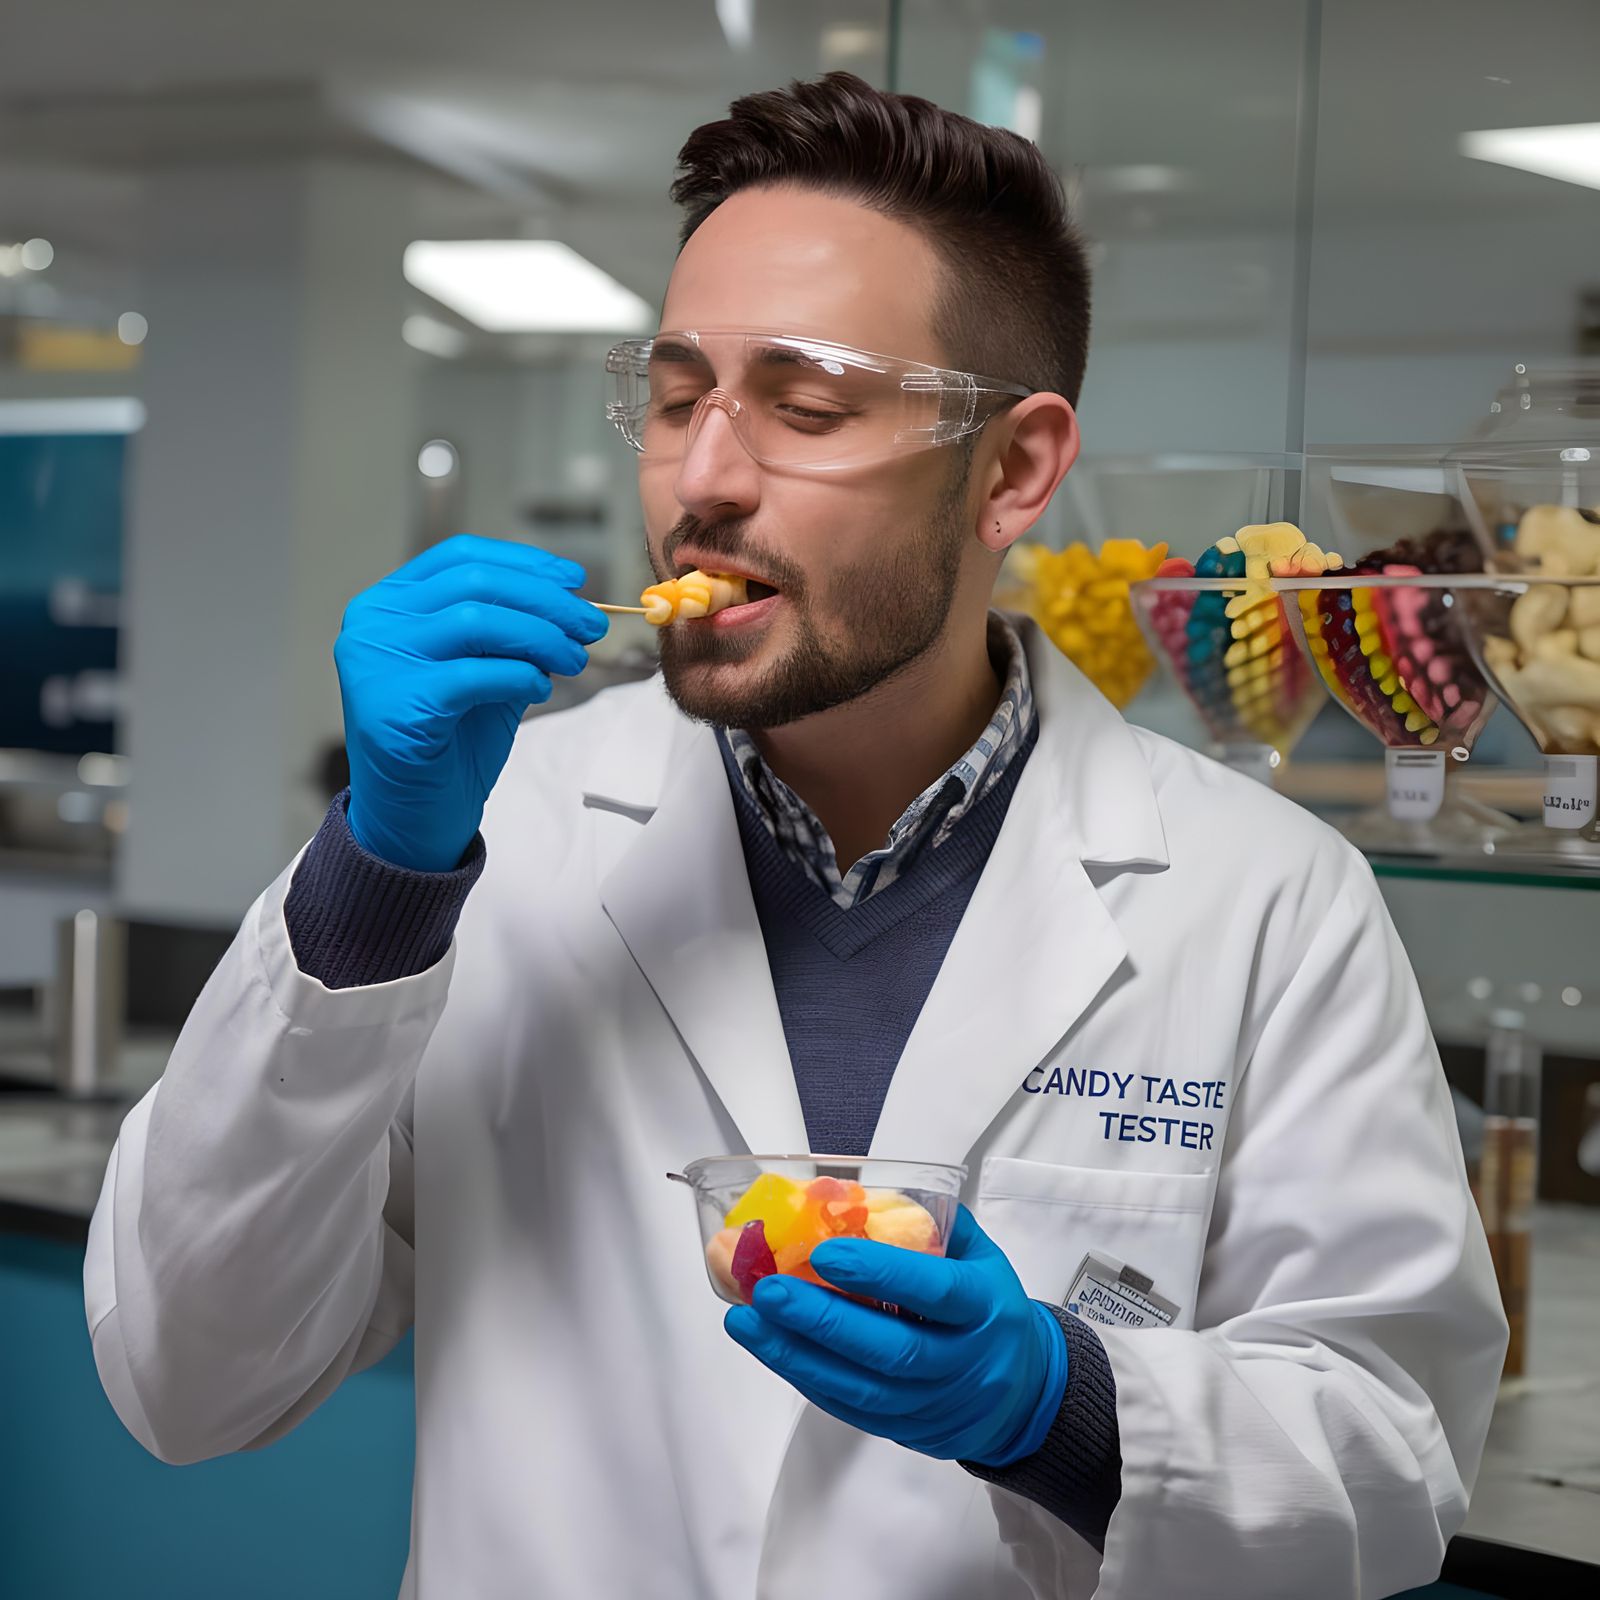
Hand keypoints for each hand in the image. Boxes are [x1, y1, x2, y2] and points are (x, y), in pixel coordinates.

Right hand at [334, 534, 607, 870]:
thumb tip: (571, 601)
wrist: (413, 816)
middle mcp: (373, 623)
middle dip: (546, 601)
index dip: (523, 563)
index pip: (460, 557)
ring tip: (574, 659)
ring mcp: (377, 661)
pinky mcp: (396, 704)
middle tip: (591, 625)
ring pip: (477, 621)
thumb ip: (510, 632)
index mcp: (388, 603)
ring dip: (541, 637)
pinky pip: (475, 674)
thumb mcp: (483, 670)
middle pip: (475, 584)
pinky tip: (540, 689)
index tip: (573, 579)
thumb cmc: (449, 741)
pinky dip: (520, 676)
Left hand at [725, 1205, 1067, 1467]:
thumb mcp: (979, 1255)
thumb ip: (930, 1223)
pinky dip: (806, 1379)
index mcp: (985, 1308)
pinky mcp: (907, 1431)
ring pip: (861, 1389)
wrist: (1022, 1393)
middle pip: (891, 1350)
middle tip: (767, 1290)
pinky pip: (851, 1410)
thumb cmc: (990, 1308)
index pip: (934, 1291)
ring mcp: (934, 1405)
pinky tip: (772, 1350)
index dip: (879, 1272)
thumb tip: (857, 1195)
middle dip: (821, 1319)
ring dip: (796, 1355)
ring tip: (748, 1322)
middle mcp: (963, 1362)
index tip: (824, 1252)